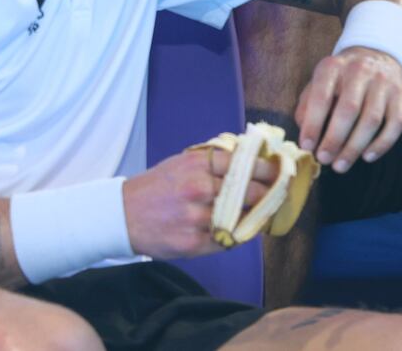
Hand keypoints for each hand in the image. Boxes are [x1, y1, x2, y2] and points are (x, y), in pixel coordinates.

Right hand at [124, 148, 275, 258]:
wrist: (122, 215)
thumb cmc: (157, 186)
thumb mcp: (182, 162)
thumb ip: (213, 160)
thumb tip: (249, 157)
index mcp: (197, 165)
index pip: (245, 163)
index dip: (266, 169)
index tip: (278, 171)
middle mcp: (198, 189)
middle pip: (249, 191)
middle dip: (267, 193)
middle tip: (277, 194)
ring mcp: (196, 219)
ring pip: (241, 218)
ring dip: (256, 216)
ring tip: (263, 212)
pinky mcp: (193, 244)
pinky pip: (228, 240)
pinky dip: (239, 234)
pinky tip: (243, 229)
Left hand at [294, 46, 401, 173]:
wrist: (376, 54)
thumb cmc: (341, 77)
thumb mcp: (320, 81)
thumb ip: (308, 105)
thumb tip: (306, 137)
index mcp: (333, 67)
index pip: (321, 96)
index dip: (313, 124)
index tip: (307, 147)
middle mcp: (359, 71)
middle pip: (349, 110)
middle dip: (334, 139)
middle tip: (324, 159)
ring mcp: (383, 82)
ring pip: (372, 119)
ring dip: (355, 147)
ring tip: (341, 165)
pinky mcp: (400, 95)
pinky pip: (395, 124)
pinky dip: (382, 144)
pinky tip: (367, 157)